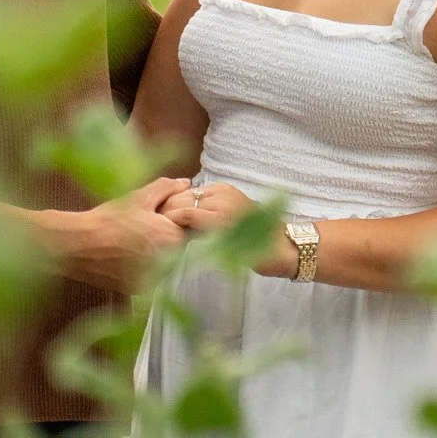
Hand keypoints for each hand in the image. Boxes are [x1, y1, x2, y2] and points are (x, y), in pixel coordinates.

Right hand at [36, 177, 190, 293]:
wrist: (78, 245)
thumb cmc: (109, 219)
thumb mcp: (139, 198)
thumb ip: (166, 188)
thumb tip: (186, 183)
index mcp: (172, 238)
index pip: (191, 231)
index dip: (179, 222)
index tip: (165, 219)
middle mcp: (168, 262)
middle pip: (179, 250)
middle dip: (169, 239)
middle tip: (146, 230)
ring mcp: (153, 279)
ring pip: (165, 265)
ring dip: (157, 255)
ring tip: (134, 243)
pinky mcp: (139, 290)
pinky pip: (150, 278)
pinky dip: (143, 268)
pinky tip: (126, 257)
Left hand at [157, 183, 299, 277]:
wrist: (283, 248)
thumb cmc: (258, 240)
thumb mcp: (232, 217)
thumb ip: (211, 213)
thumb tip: (183, 217)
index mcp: (224, 189)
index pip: (186, 192)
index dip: (171, 205)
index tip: (160, 219)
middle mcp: (222, 192)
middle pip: (180, 195)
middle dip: (165, 211)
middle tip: (154, 227)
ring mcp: (221, 203)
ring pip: (181, 203)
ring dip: (167, 218)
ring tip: (158, 233)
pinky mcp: (220, 218)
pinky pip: (187, 214)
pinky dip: (174, 222)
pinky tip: (169, 234)